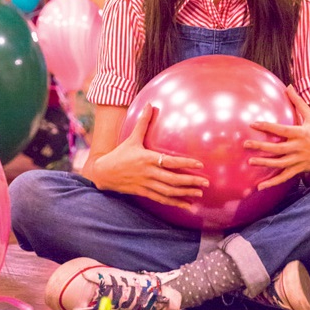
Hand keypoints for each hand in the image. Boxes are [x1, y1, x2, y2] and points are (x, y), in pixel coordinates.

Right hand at [91, 104, 209, 208]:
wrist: (104, 172)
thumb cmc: (120, 153)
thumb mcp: (132, 137)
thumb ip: (143, 122)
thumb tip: (150, 104)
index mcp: (147, 158)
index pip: (170, 162)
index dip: (185, 163)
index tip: (200, 164)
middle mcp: (148, 172)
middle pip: (172, 180)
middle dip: (190, 181)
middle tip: (206, 182)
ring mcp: (146, 184)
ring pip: (168, 191)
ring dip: (185, 193)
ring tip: (199, 194)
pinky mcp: (143, 192)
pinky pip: (161, 199)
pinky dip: (175, 202)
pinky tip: (187, 205)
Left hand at [245, 85, 309, 190]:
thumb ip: (298, 102)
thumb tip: (288, 86)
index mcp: (300, 133)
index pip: (281, 129)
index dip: (267, 126)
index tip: (253, 124)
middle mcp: (298, 147)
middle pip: (277, 147)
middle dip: (260, 146)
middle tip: (245, 144)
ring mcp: (298, 160)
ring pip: (279, 163)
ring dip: (264, 163)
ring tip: (250, 161)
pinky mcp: (298, 169)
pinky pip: (284, 177)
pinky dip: (272, 183)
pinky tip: (260, 187)